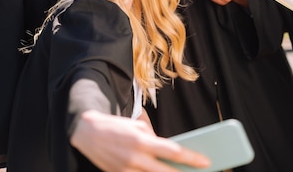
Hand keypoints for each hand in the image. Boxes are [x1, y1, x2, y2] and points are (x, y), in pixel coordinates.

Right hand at [71, 110, 209, 171]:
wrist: (87, 133)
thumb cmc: (116, 127)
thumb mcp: (137, 125)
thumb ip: (153, 138)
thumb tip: (166, 152)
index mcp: (142, 140)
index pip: (172, 151)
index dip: (191, 158)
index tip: (205, 162)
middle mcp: (135, 157)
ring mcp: (127, 170)